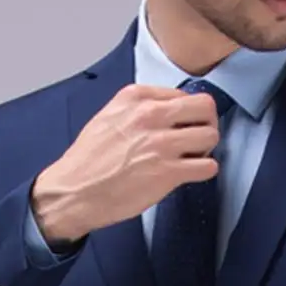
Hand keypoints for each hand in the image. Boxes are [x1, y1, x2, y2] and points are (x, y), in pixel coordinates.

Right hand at [31, 83, 221, 243]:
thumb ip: (138, 110)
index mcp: (136, 98)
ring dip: (207, 148)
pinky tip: (191, 174)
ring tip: (193, 158)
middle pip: (204, 107)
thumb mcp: (109, 117)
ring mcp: (161, 145)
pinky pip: (207, 166)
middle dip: (206, 123)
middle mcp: (150, 116)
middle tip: (198, 138)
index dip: (187, 113)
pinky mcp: (167, 173)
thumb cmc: (88, 161)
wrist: (75, 191)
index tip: (183, 126)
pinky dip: (205, 171)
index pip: (183, 94)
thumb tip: (166, 113)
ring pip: (210, 135)